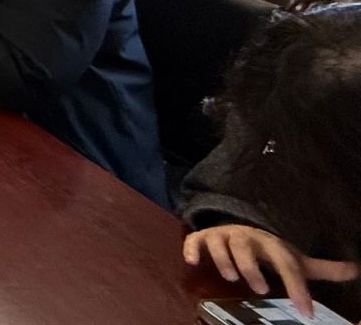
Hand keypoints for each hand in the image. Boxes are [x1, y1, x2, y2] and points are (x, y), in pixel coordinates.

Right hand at [184, 223, 358, 314]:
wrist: (237, 227)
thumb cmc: (267, 250)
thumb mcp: (293, 257)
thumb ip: (320, 267)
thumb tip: (354, 270)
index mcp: (270, 244)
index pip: (285, 263)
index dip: (296, 285)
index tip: (304, 309)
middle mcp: (246, 237)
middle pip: (247, 248)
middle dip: (253, 267)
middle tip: (261, 288)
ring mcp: (223, 236)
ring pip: (221, 244)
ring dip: (224, 260)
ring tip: (230, 277)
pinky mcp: (203, 237)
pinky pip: (194, 240)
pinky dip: (192, 249)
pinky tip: (192, 262)